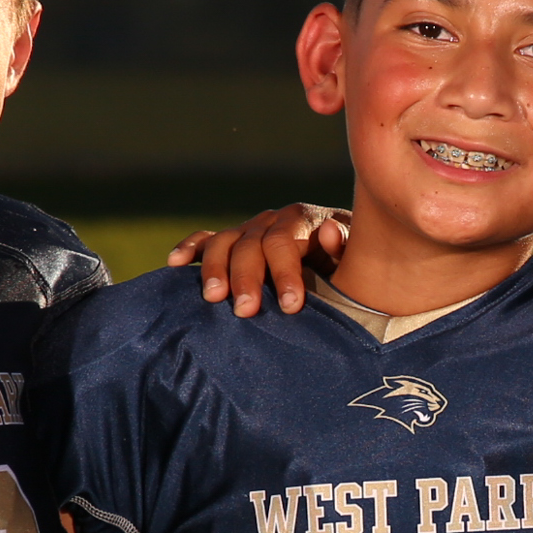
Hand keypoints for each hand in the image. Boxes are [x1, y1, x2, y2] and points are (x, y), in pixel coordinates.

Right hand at [168, 204, 350, 315]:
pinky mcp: (234, 242)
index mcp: (302, 221)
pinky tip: (173, 263)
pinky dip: (190, 248)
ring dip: (214, 269)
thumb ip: (345, 245)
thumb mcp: (358, 252)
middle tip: (244, 311)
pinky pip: (207, 240)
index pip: (284, 243)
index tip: (290, 306)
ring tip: (212, 298)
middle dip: (245, 278)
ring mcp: (249, 230)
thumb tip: (329, 232)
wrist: (344, 246)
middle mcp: (271, 221)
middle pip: (249, 245)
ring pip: (224, 242)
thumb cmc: (352, 259)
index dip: (285, 273)